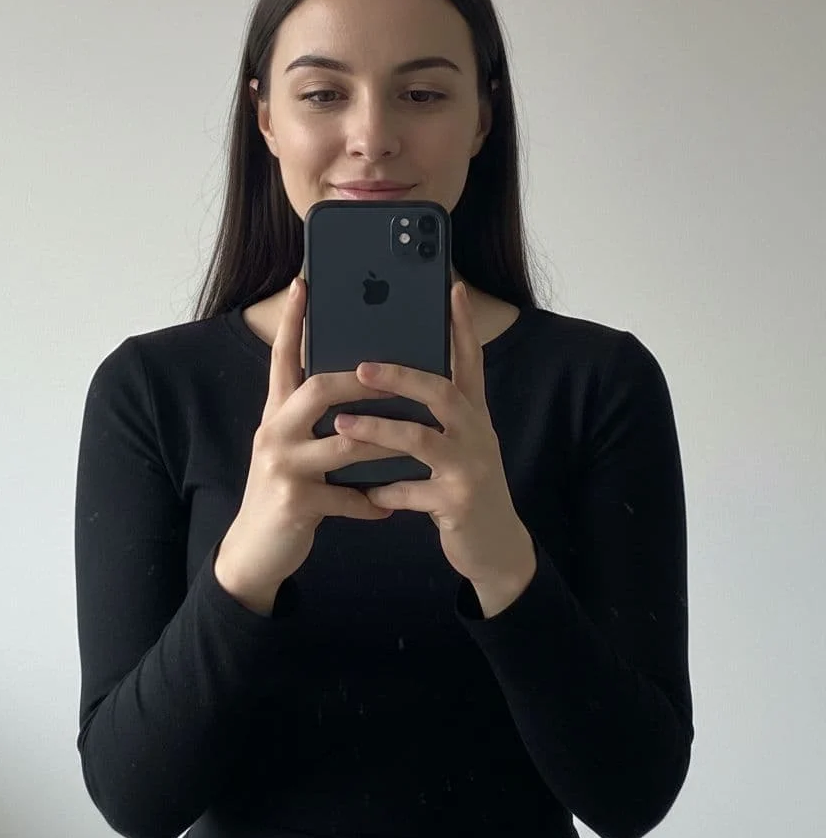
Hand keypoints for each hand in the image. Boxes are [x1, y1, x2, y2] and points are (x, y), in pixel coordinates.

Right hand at [216, 278, 401, 601]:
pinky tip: (389, 506)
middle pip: (318, 389)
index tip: (305, 284)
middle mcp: (273, 432)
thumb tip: (356, 382)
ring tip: (416, 441)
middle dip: (362, 381)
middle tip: (396, 377)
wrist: (254, 549)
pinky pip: (346, 496)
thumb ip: (314, 416)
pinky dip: (371, 502)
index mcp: (276, 412)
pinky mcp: (295, 502)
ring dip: (384, 442)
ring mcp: (282, 467)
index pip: (282, 357)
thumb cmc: (285, 489)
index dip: (293, 321)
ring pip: (344, 443)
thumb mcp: (292, 445)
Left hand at [336, 282, 536, 601]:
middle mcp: (477, 434)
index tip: (450, 291)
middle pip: (441, 393)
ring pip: (421, 440)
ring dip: (378, 431)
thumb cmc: (464, 486)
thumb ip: (435, 416)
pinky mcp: (459, 503)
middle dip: (400, 377)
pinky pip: (414, 491)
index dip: (462, 326)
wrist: (496, 547)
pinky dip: (387, 489)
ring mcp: (470, 468)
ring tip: (342, 425)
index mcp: (474, 415)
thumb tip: (390, 378)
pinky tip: (365, 490)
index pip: (470, 361)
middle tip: (361, 368)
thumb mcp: (459, 444)